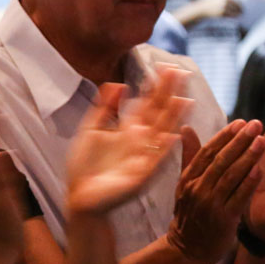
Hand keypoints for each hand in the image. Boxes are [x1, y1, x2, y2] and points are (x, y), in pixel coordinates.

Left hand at [64, 65, 190, 213]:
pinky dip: (164, 149)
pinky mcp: (142, 175)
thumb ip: (104, 107)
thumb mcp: (91, 130)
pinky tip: (172, 135)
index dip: (155, 86)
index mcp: (128, 129)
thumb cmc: (85, 166)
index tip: (164, 67)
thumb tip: (116, 82)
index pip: (147, 103)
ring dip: (173, 117)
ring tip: (183, 98)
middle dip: (168, 94)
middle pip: (158, 112)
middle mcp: (140, 140)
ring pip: (162, 132)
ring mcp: (144, 156)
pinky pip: (155, 160)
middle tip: (180, 72)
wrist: (80, 196)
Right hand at [167, 119, 264, 263]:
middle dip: (239, 141)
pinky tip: (260, 169)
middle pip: (220, 161)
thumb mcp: (184, 185)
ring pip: (230, 176)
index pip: (206, 152)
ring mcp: (209, 204)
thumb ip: (189, 157)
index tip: (240, 122)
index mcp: (187, 179)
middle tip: (255, 124)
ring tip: (262, 141)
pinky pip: (239, 197)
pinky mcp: (223, 219)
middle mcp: (197, 189)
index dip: (224, 136)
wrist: (188, 248)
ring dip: (247, 157)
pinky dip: (249, 183)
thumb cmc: (190, 213)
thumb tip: (186, 129)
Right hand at [196, 0, 242, 18]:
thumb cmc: (208, 3)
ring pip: (234, 10)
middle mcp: (225, 0)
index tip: (241, 6)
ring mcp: (223, 7)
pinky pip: (230, 15)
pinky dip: (234, 16)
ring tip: (240, 14)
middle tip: (243, 11)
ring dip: (238, 13)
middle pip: (236, 5)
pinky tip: (236, 17)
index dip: (239, 3)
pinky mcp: (222, 13)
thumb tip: (233, 1)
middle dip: (240, 8)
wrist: (200, 9)